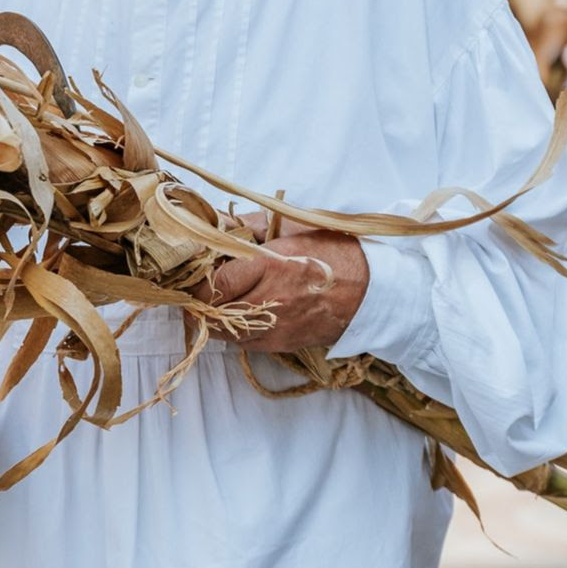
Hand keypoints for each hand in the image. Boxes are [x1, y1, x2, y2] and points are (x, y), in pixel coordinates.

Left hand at [202, 230, 368, 353]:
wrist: (371, 290)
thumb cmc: (333, 251)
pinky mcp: (282, 344)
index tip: (195, 275)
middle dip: (200, 304)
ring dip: (214, 320)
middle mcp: (271, 301)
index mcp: (271, 266)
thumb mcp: (292, 227)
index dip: (198, 282)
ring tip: (216, 303)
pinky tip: (241, 314)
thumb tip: (215, 223)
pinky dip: (235, 331)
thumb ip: (250, 224)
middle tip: (197, 291)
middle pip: (215, 314)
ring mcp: (277, 328)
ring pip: (225, 335)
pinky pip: (245, 344)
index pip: (217, 283)